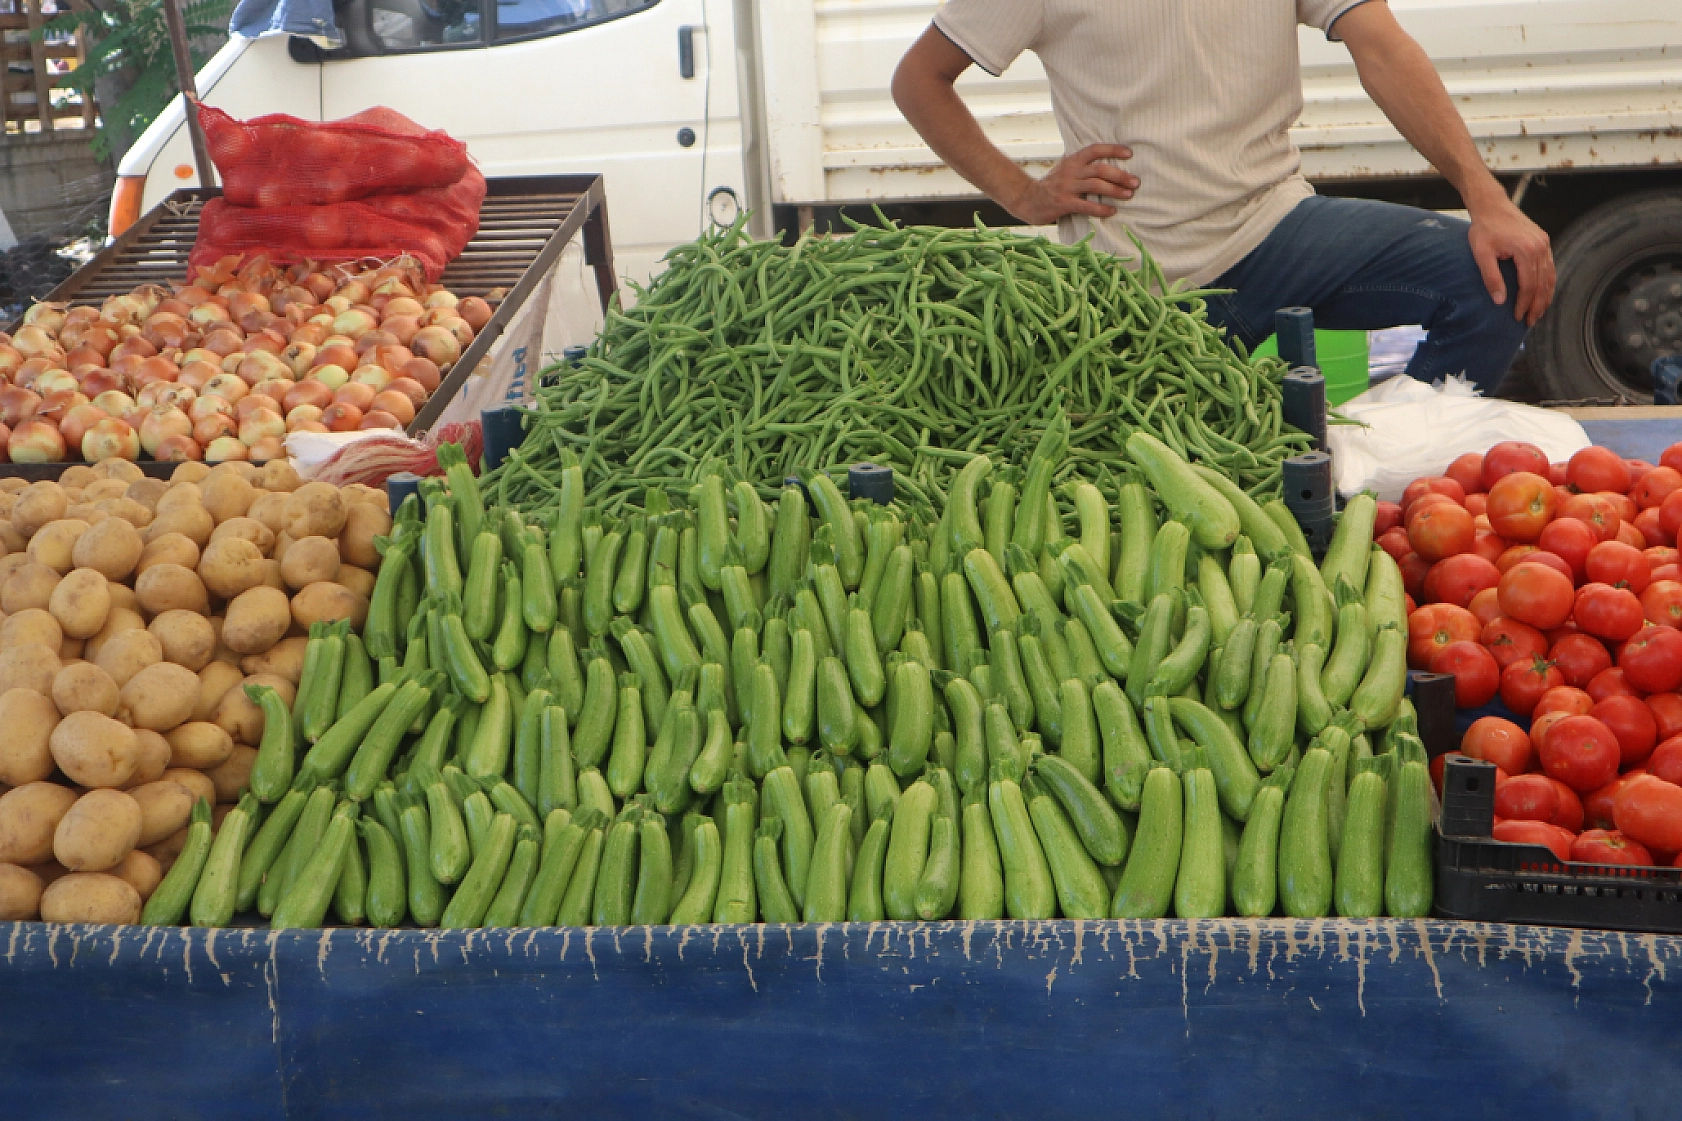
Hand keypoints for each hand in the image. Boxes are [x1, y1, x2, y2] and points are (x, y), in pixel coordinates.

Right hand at [1005, 144, 1136, 225]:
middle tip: (1135, 182)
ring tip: (1128, 195)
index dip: (1113, 149)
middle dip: (1120, 175)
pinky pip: (1086, 205)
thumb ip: (1081, 165)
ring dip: (1115, 190)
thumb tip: (1105, 163)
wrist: (1027, 199)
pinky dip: (1101, 209)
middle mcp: (1071, 171)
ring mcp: (1067, 187)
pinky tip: (1111, 211)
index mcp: (1073, 161)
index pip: (1095, 150)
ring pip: (1096, 185)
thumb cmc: (1051, 186)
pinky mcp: (1064, 203)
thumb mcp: (1064, 169)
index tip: (1129, 154)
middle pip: (1100, 169)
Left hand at [1467, 198, 1554, 325]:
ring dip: (1545, 296)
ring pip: (1549, 276)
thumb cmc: (1484, 229)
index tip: (1518, 318)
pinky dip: (1547, 283)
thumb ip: (1491, 277)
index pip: (1528, 285)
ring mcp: (1544, 243)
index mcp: (1526, 250)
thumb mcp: (1481, 254)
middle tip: (1530, 322)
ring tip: (1539, 313)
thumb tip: (1500, 301)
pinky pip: (1549, 266)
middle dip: (1537, 305)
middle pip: (1542, 283)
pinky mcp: (1543, 241)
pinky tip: (1542, 294)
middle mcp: (1540, 247)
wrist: (1492, 205)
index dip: (1524, 304)